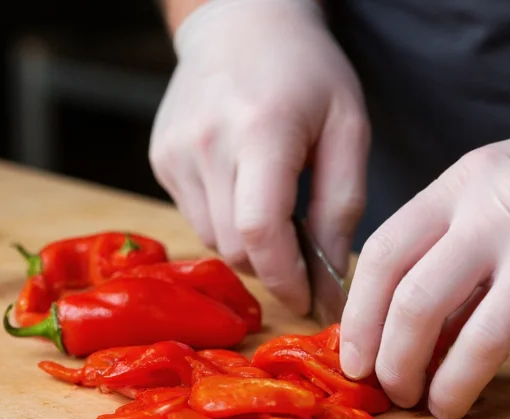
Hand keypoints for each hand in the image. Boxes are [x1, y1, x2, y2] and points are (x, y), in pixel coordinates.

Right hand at [149, 0, 369, 314]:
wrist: (241, 22)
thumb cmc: (308, 73)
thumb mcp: (348, 129)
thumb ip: (342, 206)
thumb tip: (331, 278)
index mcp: (260, 131)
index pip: (260, 231)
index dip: (286, 278)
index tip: (310, 300)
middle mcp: (205, 143)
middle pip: (235, 247)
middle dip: (273, 267)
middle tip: (305, 256)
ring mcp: (175, 151)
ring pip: (213, 239)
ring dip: (249, 245)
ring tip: (277, 209)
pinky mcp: (160, 158)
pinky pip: (196, 217)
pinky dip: (225, 221)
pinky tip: (245, 187)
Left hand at [339, 83, 509, 418]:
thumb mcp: (496, 185)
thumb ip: (452, 247)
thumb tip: (410, 331)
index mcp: (462, 186)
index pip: (383, 257)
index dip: (358, 321)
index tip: (356, 364)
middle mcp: (500, 214)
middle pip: (416, 304)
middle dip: (395, 366)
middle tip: (399, 394)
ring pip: (481, 342)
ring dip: (454, 391)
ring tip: (449, 408)